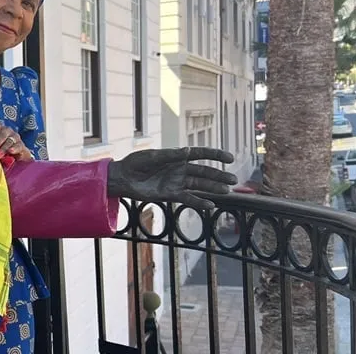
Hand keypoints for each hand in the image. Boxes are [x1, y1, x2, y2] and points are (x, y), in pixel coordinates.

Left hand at [0, 120, 32, 159]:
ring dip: (4, 148)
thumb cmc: (0, 150)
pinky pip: (18, 146)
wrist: (16, 156)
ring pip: (9, 140)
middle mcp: (7, 131)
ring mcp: (15, 137)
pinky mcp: (21, 145)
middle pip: (2, 133)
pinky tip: (11, 151)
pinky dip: (14, 148)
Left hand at [107, 147, 237, 209]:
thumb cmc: (135, 163)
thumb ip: (170, 155)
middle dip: (218, 175)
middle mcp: (179, 170)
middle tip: (233, 179)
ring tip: (227, 191)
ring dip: (213, 188)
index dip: (215, 155)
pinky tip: (210, 205)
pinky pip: (188, 198)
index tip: (230, 158)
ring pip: (199, 185)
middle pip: (203, 172)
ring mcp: (176, 183)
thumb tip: (188, 150)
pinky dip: (199, 202)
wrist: (122, 178)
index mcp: (176, 157)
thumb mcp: (152, 157)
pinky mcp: (170, 194)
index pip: (200, 154)